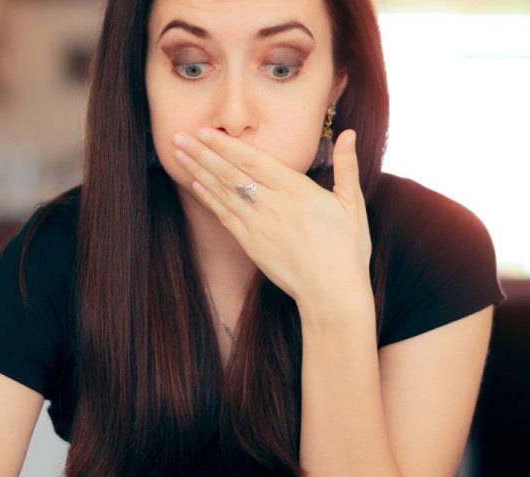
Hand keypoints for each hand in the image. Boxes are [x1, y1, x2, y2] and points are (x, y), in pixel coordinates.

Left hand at [171, 128, 371, 308]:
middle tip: (178, 136)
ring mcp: (259, 226)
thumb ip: (346, 166)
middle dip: (202, 152)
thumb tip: (350, 133)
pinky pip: (225, 217)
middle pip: (231, 173)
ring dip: (198, 171)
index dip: (227, 145)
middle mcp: (273, 205)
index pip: (254, 160)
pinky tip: (196, 184)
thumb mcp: (351, 203)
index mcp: (297, 190)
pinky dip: (209, 199)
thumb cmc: (346, 249)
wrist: (332, 292)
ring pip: (223, 192)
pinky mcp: (252, 245)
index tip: (206, 131)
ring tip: (178, 154)